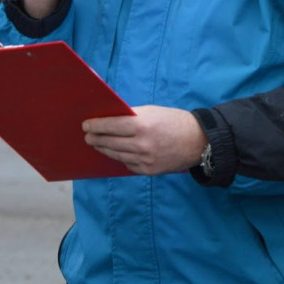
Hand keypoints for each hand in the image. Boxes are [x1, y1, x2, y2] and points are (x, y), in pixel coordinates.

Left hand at [83, 106, 207, 175]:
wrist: (198, 141)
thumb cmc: (174, 121)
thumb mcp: (152, 112)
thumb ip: (131, 116)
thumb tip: (110, 120)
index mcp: (142, 126)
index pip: (110, 126)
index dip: (96, 126)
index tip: (86, 125)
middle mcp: (142, 145)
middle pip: (110, 143)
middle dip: (96, 139)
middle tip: (87, 136)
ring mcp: (145, 160)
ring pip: (117, 155)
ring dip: (105, 149)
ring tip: (98, 144)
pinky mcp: (149, 171)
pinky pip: (129, 164)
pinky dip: (121, 158)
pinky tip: (115, 153)